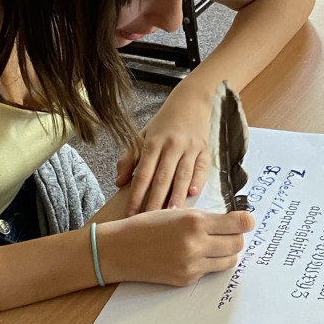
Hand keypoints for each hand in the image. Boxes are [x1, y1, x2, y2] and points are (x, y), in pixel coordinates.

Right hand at [97, 209, 253, 286]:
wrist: (120, 249)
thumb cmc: (145, 224)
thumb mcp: (175, 211)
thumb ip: (203, 217)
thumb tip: (229, 220)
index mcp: (194, 221)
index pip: (237, 224)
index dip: (245, 221)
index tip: (246, 219)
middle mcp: (196, 244)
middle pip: (237, 243)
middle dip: (236, 236)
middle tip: (229, 231)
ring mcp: (192, 265)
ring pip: (228, 260)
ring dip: (226, 251)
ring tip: (214, 243)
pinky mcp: (187, 279)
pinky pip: (210, 271)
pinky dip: (209, 262)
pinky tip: (196, 253)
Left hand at [115, 97, 210, 216]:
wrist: (190, 100)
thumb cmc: (164, 122)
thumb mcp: (142, 135)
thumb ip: (129, 158)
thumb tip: (119, 182)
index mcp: (152, 143)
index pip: (142, 174)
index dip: (135, 195)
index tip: (130, 214)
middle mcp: (170, 146)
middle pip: (161, 178)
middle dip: (154, 202)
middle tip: (149, 222)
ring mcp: (189, 147)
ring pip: (181, 175)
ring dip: (176, 196)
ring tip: (171, 216)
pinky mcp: (204, 149)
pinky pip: (201, 167)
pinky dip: (198, 180)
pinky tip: (193, 193)